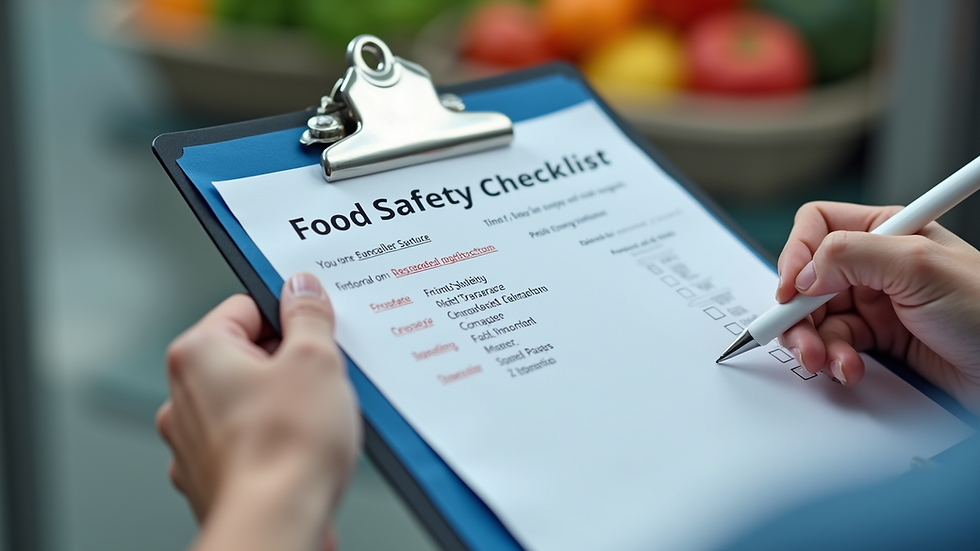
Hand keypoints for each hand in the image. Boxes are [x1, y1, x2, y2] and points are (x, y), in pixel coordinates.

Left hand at [157, 273, 359, 550]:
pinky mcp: (211, 476)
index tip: (315, 331)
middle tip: (322, 379)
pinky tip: (301, 451)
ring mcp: (193, 440)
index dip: (290, 318)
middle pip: (248, 355)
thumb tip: (301, 289)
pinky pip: (248, 441)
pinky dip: (274, 442)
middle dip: (289, 364)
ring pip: (249, 401)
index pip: (247, 308)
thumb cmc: (287, 448)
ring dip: (283, 405)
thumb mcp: (316, 359)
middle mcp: (183, 395)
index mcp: (199, 354)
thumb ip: (308, 315)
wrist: (276, 524)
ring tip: (315, 421)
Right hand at [776, 201, 979, 413]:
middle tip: (801, 338)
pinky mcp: (879, 340)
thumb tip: (803, 272)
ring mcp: (876, 304)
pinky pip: (835, 346)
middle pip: (807, 279)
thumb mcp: (919, 266)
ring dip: (814, 342)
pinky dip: (835, 360)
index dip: (796, 255)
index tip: (792, 290)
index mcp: (886, 232)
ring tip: (827, 361)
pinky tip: (850, 369)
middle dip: (799, 312)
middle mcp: (876, 265)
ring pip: (816, 317)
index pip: (818, 227)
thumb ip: (851, 255)